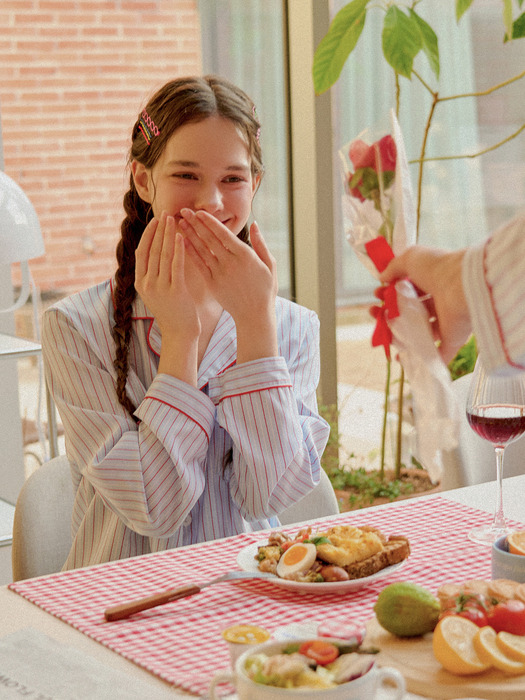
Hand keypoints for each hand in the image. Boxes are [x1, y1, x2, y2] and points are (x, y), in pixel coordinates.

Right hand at [135, 212, 199, 382]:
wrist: (180, 334)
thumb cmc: (173, 312)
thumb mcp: (158, 292)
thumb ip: (155, 274)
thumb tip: (158, 253)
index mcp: (140, 283)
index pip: (142, 252)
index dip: (148, 235)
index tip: (156, 220)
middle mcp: (146, 284)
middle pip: (151, 250)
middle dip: (159, 230)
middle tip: (166, 213)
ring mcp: (159, 288)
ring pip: (163, 255)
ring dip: (168, 235)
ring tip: (173, 219)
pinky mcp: (174, 291)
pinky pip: (175, 266)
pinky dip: (178, 249)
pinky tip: (181, 237)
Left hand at [180, 210, 278, 360]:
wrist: (254, 315)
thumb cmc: (265, 290)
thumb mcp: (270, 265)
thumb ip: (261, 244)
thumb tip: (254, 224)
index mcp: (245, 256)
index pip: (224, 234)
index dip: (210, 222)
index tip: (199, 212)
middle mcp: (231, 263)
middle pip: (210, 239)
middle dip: (195, 223)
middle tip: (183, 210)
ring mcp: (220, 274)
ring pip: (202, 250)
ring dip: (189, 235)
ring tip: (180, 222)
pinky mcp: (212, 283)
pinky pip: (199, 265)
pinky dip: (190, 253)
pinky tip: (182, 243)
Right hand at [378, 245, 470, 362]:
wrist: (462, 285)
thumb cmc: (438, 267)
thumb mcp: (410, 258)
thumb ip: (394, 266)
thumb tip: (382, 277)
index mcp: (433, 281)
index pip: (409, 290)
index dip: (391, 293)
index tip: (377, 294)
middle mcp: (440, 302)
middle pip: (412, 312)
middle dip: (390, 313)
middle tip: (374, 312)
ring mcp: (447, 322)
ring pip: (421, 333)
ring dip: (400, 336)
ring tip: (383, 333)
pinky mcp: (452, 340)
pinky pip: (436, 354)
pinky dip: (421, 359)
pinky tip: (402, 360)